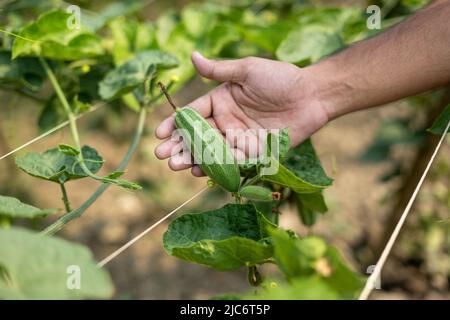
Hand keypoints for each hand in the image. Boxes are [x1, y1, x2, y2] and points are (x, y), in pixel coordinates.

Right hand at [154, 52, 329, 175]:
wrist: (311, 95)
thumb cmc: (280, 78)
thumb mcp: (247, 70)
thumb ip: (219, 70)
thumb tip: (192, 56)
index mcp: (222, 101)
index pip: (193, 114)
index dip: (175, 123)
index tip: (159, 134)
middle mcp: (227, 121)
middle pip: (198, 136)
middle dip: (179, 146)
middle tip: (162, 156)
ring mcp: (239, 138)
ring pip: (211, 152)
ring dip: (193, 159)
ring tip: (176, 165)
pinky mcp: (254, 152)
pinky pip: (232, 162)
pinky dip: (216, 168)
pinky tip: (200, 172)